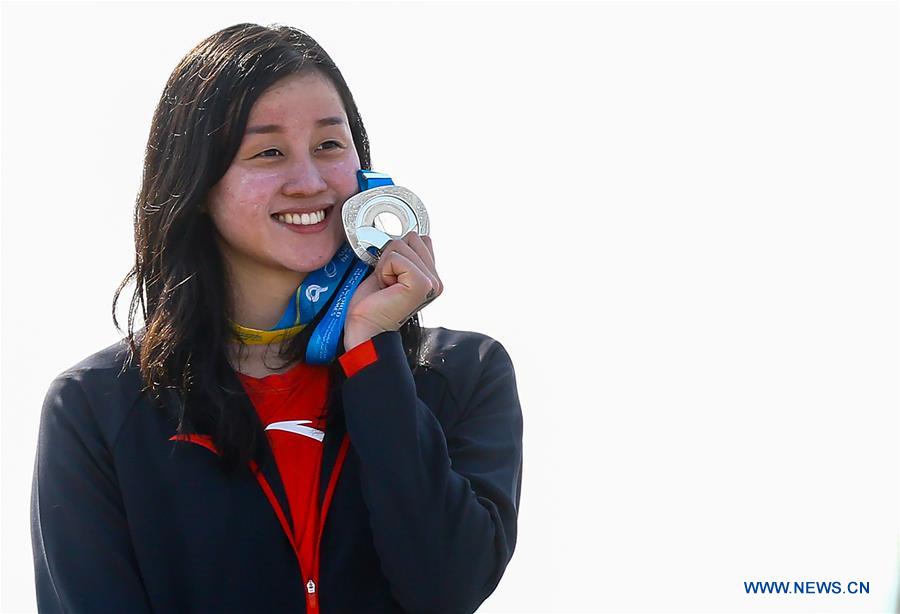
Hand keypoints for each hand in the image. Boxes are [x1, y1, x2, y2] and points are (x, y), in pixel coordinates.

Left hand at [343, 233, 442, 351]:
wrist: (365, 328)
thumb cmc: (372, 303)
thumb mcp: (390, 271)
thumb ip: (402, 255)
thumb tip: (400, 233)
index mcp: (432, 277)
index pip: (420, 238)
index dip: (398, 252)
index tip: (391, 274)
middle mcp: (436, 281)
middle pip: (412, 237)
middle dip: (391, 255)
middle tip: (387, 281)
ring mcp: (432, 283)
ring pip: (402, 244)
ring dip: (386, 263)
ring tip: (386, 285)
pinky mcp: (421, 284)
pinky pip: (396, 257)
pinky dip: (384, 270)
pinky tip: (386, 287)